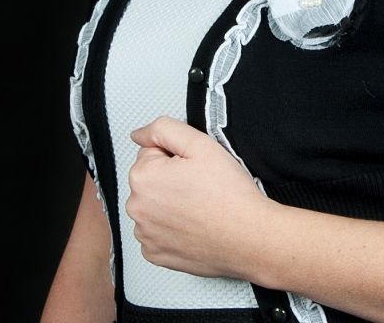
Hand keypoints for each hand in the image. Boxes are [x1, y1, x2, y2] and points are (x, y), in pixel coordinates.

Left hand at [127, 116, 271, 278]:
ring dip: (171, 203)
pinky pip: (157, 231)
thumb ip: (164, 129)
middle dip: (172, 178)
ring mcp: (145, 234)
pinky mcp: (154, 253)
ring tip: (200, 204)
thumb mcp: (200, 144)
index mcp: (143, 178)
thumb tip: (140, 133)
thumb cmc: (228, 194)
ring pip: (154, 205)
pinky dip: (172, 227)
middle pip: (151, 179)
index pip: (151, 152)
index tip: (196, 166)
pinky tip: (194, 223)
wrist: (246, 235)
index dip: (178, 155)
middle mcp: (137, 208)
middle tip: (201, 184)